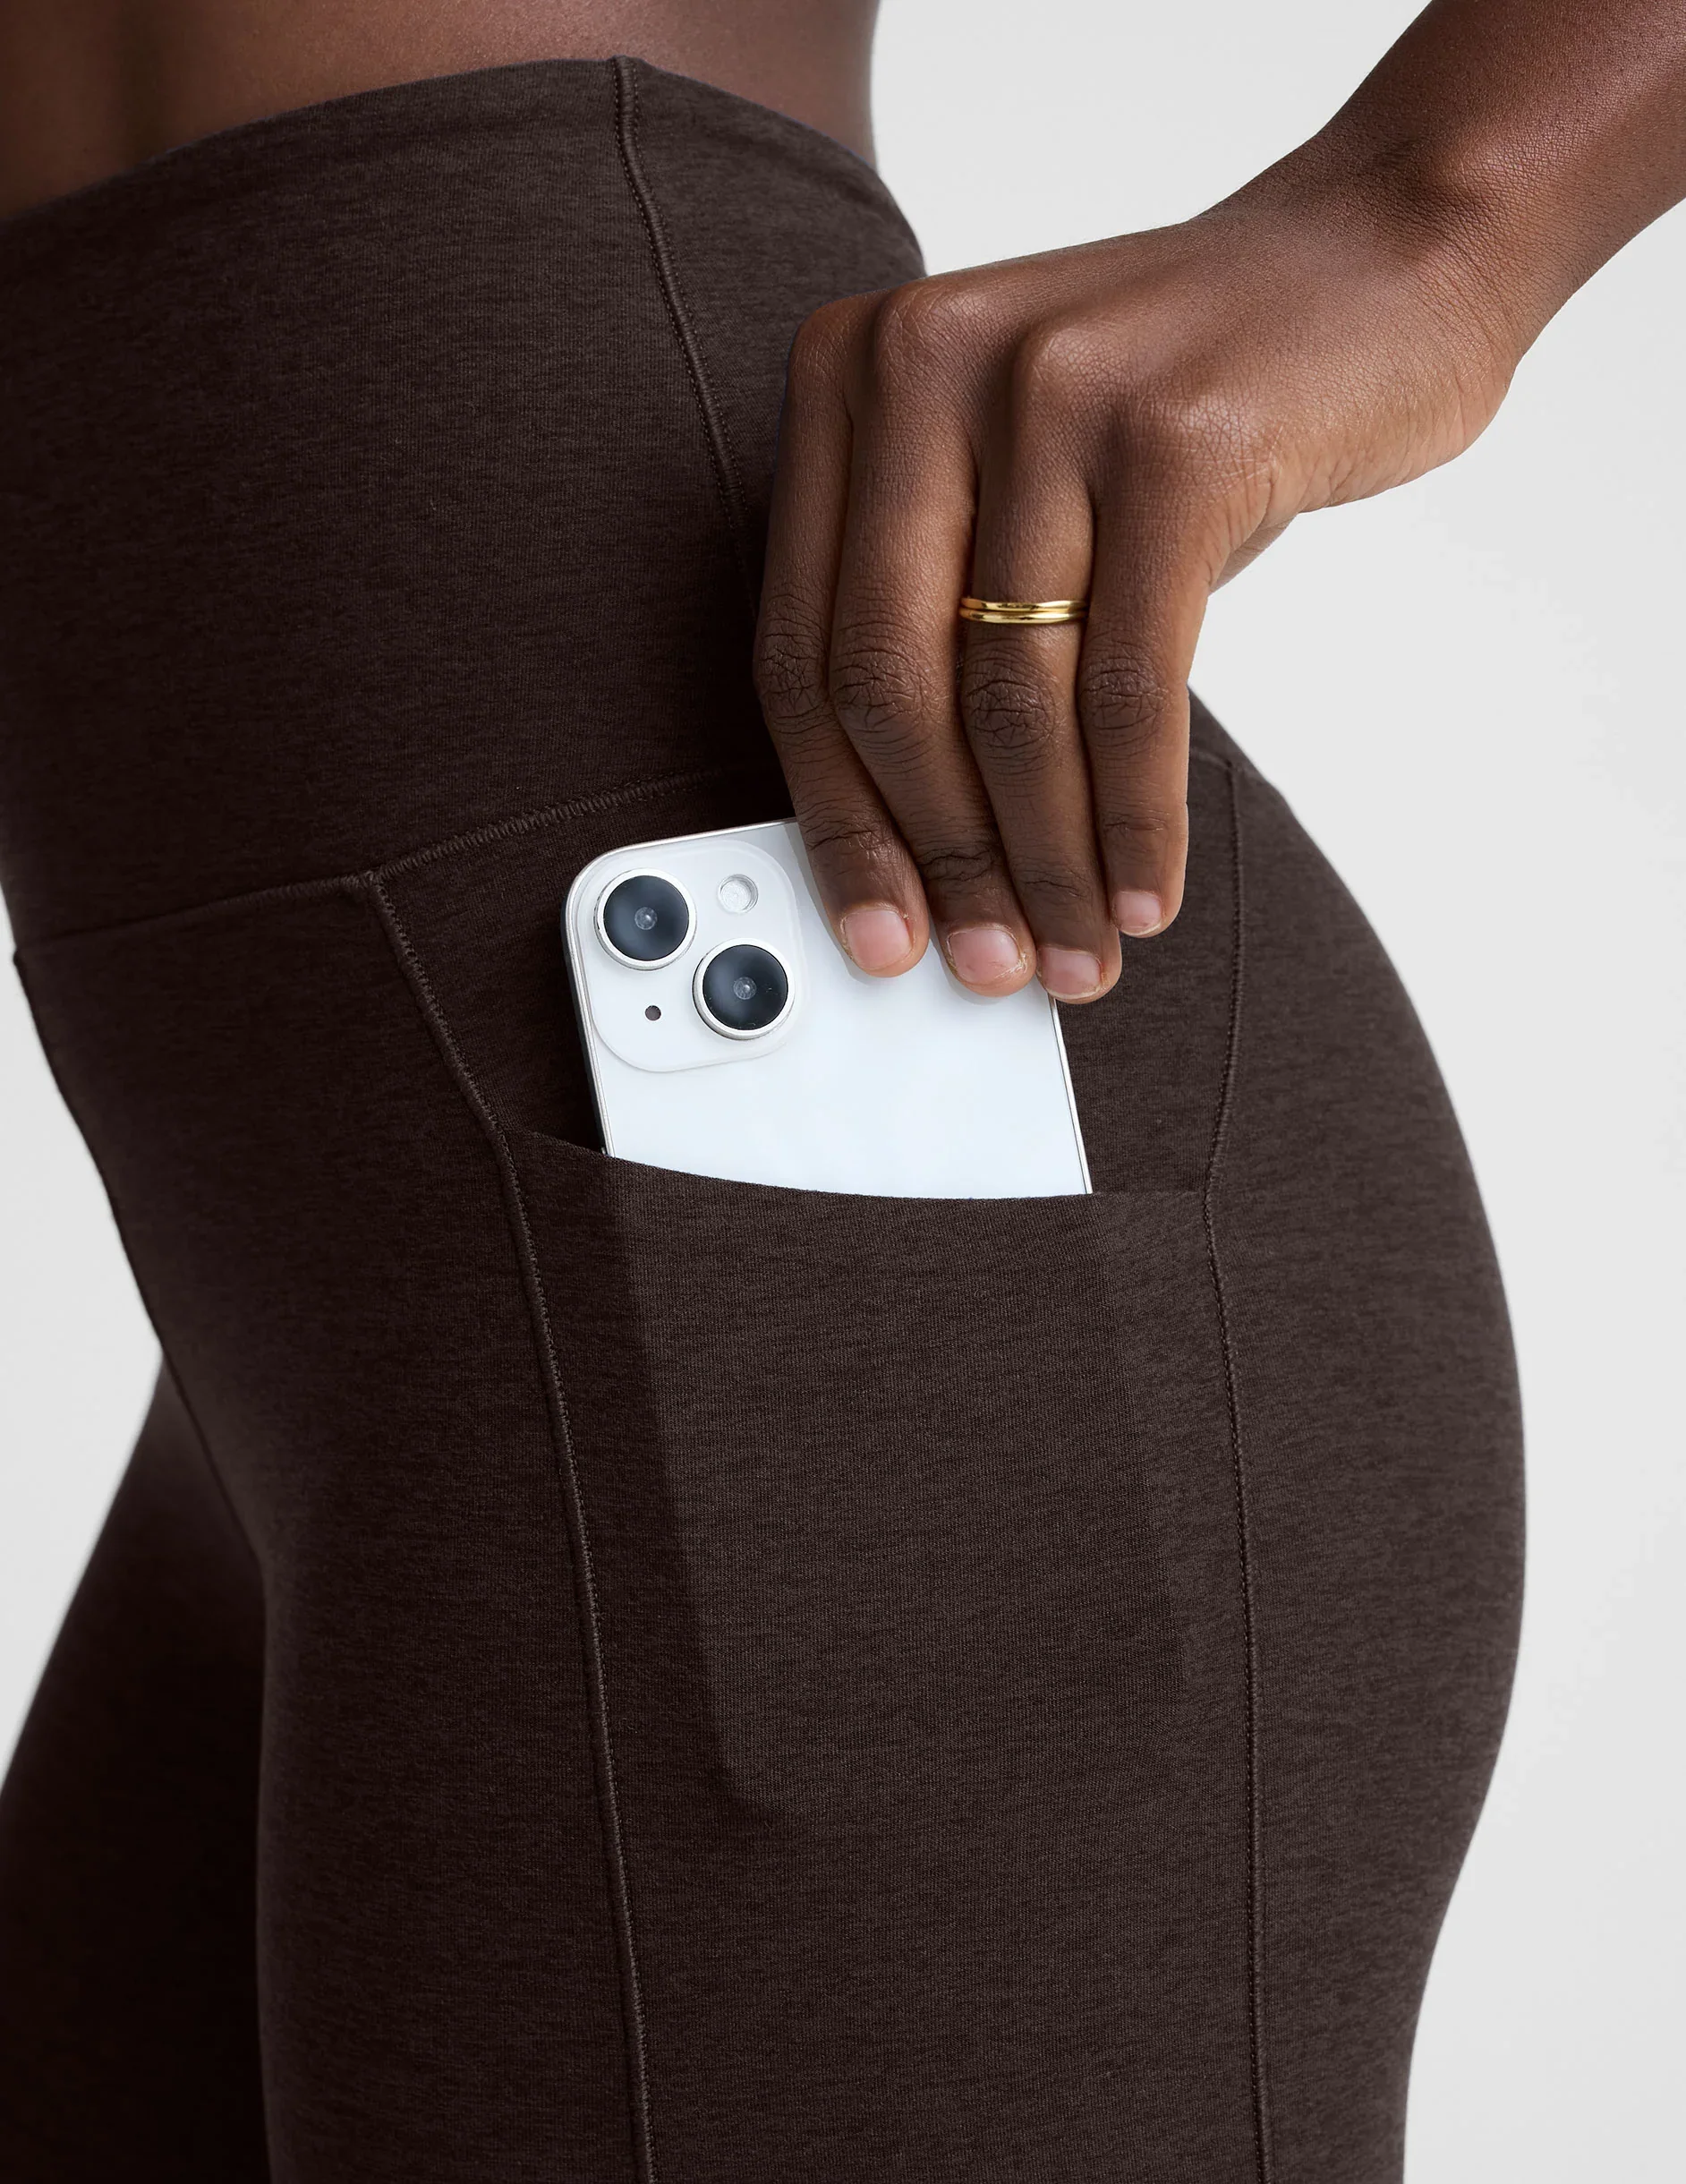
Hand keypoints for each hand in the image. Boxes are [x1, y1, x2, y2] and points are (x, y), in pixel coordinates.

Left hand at [754, 172, 1517, 1000]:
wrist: (1382, 261)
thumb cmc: (1186, 407)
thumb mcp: (1020, 481)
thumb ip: (944, 617)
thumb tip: (922, 854)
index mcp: (852, 373)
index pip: (800, 646)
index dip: (837, 818)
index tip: (875, 931)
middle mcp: (927, 362)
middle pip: (888, 683)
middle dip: (943, 858)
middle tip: (990, 963)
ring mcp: (1052, 391)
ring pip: (1010, 700)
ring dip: (1044, 862)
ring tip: (1077, 950)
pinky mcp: (1178, 438)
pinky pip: (1131, 688)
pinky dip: (1134, 819)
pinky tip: (1143, 890)